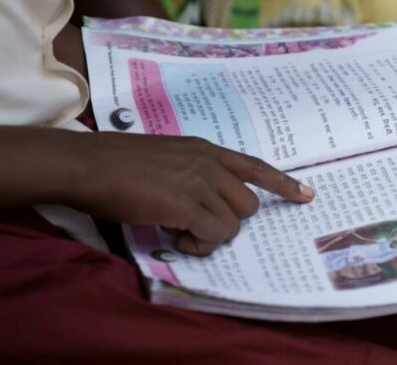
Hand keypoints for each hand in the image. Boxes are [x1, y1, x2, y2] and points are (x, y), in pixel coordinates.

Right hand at [71, 133, 314, 255]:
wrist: (89, 164)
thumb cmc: (117, 162)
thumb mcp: (166, 157)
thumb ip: (190, 172)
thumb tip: (201, 203)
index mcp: (205, 150)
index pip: (255, 166)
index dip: (283, 183)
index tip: (307, 195)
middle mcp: (208, 163)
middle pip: (248, 204)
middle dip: (227, 221)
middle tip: (194, 225)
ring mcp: (199, 182)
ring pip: (232, 224)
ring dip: (210, 236)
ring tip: (179, 231)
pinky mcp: (185, 203)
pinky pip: (212, 235)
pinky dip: (197, 245)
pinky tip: (175, 238)